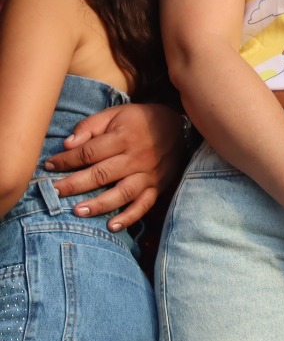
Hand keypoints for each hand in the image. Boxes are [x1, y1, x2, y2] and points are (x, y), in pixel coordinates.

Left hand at [45, 103, 185, 230]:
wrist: (177, 125)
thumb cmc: (139, 120)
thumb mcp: (114, 114)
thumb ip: (90, 126)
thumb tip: (67, 145)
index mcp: (124, 137)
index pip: (89, 152)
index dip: (66, 160)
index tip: (49, 166)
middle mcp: (137, 157)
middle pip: (101, 174)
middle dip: (74, 184)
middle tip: (54, 192)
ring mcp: (149, 174)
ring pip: (122, 192)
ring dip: (99, 204)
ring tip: (77, 212)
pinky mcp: (158, 186)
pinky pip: (144, 204)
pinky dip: (130, 217)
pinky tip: (112, 226)